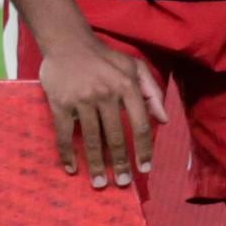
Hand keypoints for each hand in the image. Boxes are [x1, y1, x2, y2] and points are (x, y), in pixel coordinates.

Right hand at [34, 29, 166, 186]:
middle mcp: (107, 95)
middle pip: (117, 137)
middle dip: (121, 163)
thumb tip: (164, 120)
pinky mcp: (61, 103)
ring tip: (100, 183)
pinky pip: (65, 133)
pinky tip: (72, 168)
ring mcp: (82, 100)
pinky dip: (67, 153)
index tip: (145, 168)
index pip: (141, 125)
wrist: (68, 42)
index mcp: (128, 87)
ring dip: (97, 164)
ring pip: (92, 139)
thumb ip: (152, 92)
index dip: (145, 149)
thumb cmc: (105, 57)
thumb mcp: (135, 67)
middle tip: (122, 183)